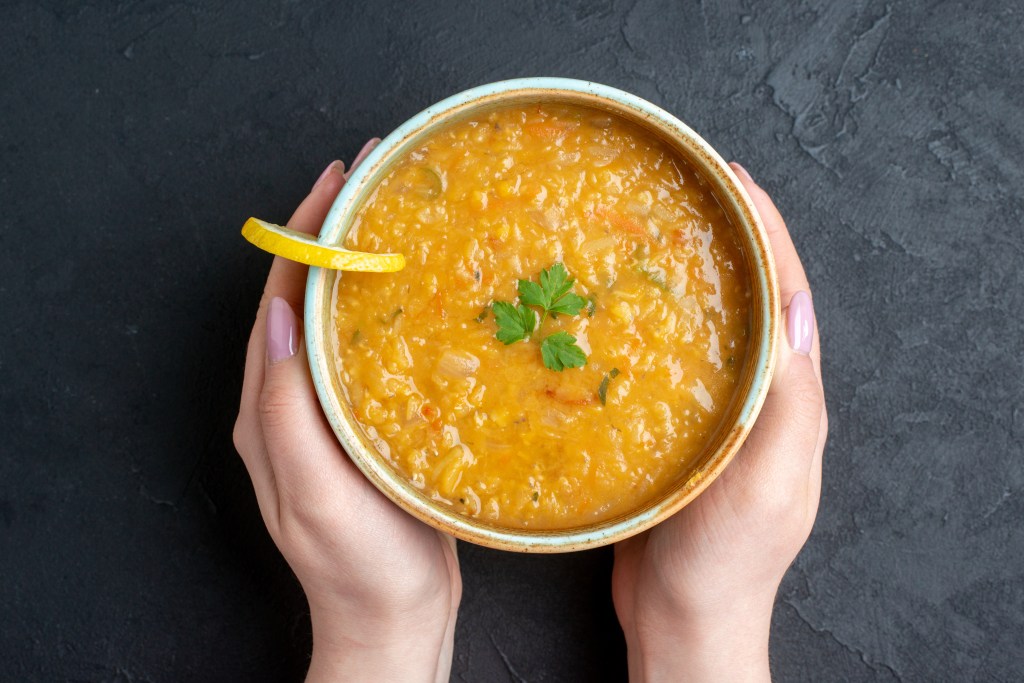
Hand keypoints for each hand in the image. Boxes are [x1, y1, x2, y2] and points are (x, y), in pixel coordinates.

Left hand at [233, 140, 461, 682]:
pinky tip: (425, 293)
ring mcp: (329, 412)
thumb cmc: (358, 565)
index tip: (336, 181)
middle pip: (305, 298)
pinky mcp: (366, 424)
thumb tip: (278, 314)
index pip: (278, 300)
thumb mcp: (317, 490)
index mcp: (268, 409)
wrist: (394, 617)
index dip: (303, 235)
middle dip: (332, 234)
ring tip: (398, 219)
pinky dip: (390, 309)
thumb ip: (287, 408)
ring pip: (339, 319)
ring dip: (362, 264)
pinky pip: (370, 350)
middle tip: (372, 182)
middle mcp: (291, 403)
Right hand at [612, 163, 826, 681]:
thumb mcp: (767, 484)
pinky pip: (667, 360)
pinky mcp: (675, 427)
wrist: (685, 618)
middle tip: (683, 188)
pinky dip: (647, 323)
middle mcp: (759, 394)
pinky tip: (609, 308)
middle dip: (725, 236)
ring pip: (707, 324)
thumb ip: (790, 403)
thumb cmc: (727, 561)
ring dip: (685, 273)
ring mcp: (716, 410)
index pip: (788, 293)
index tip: (733, 177)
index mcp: (792, 398)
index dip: (766, 230)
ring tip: (646, 230)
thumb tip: (798, 311)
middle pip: (748, 296)